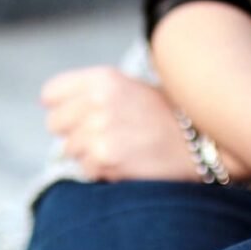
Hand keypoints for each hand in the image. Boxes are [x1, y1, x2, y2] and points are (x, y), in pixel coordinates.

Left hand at [40, 66, 194, 181]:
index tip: (73, 116)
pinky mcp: (105, 159)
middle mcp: (97, 101)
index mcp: (102, 78)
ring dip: (88, 153)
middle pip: (55, 124)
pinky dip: (101, 171)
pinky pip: (86, 169)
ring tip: (120, 149)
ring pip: (69, 150)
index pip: (51, 94)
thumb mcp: (131, 88)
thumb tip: (47, 104)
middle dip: (73, 132)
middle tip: (102, 136)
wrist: (203, 143)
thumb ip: (93, 92)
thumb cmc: (167, 116)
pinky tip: (126, 162)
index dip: (61, 107)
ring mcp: (99, 131)